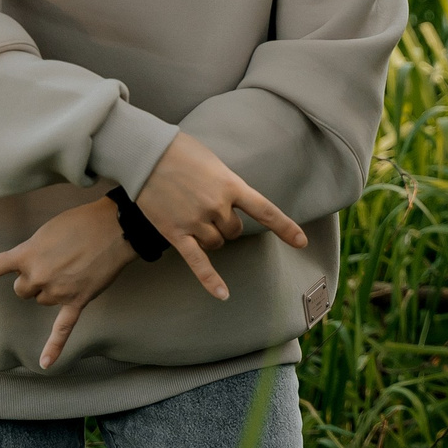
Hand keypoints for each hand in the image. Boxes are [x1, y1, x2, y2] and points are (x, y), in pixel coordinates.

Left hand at [0, 197, 136, 369]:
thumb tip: (34, 268)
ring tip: (76, 267)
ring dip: (54, 290)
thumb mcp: (46, 230)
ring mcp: (57, 290)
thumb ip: (33, 251)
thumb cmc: (82, 221)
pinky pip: (63, 328)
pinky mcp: (77, 300)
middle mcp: (37, 276)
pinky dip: (54, 347)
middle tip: (57, 259)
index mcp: (25, 255)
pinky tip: (46, 364)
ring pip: (44, 301)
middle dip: (35, 280)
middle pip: (23, 290)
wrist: (117, 227)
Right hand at [136, 132, 305, 285]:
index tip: (302, 242)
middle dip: (226, 225)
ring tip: (190, 215)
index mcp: (231, 185)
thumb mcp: (214, 162)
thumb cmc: (180, 151)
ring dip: (210, 237)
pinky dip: (210, 280)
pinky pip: (197, 262)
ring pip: (216, 244)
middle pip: (234, 231)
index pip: (266, 210)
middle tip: (205, 205)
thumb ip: (226, 184)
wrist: (145, 153)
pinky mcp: (175, 232)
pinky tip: (223, 295)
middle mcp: (218, 206)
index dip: (285, 227)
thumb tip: (230, 199)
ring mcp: (196, 220)